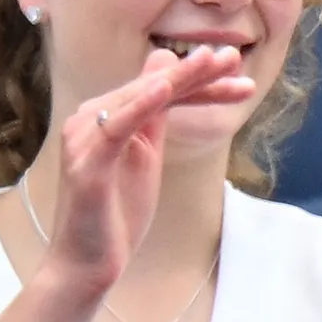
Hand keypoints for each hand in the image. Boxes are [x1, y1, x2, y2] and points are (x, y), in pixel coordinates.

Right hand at [25, 46, 252, 306]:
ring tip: (215, 62)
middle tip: (234, 57)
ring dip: (178, 79)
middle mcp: (87, 122)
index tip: (237, 71)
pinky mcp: (86, 165)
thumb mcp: (144, 156)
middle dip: (196, 73)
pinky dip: (140, 105)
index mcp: (102, 119)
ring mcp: (84, 142)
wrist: (85, 265)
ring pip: (138, 100)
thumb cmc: (114, 215)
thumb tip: (164, 70)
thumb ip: (153, 114)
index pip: (156, 90)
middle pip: (151, 89)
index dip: (198, 79)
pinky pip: (116, 128)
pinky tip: (166, 88)